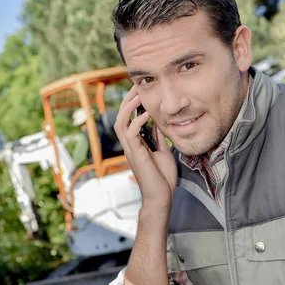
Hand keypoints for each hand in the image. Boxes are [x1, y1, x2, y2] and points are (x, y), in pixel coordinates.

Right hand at [114, 86, 176, 209]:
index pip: (128, 120)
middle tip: (136, 87)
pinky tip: (146, 113)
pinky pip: (131, 134)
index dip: (131, 105)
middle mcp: (130, 146)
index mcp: (135, 144)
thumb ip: (159, 138)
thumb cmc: (162, 178)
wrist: (162, 197)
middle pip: (120, 118)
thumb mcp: (163, 151)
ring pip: (121, 124)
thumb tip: (159, 122)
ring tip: (138, 95)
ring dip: (128, 108)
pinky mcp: (135, 155)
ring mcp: (131, 150)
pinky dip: (137, 121)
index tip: (140, 92)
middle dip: (127, 101)